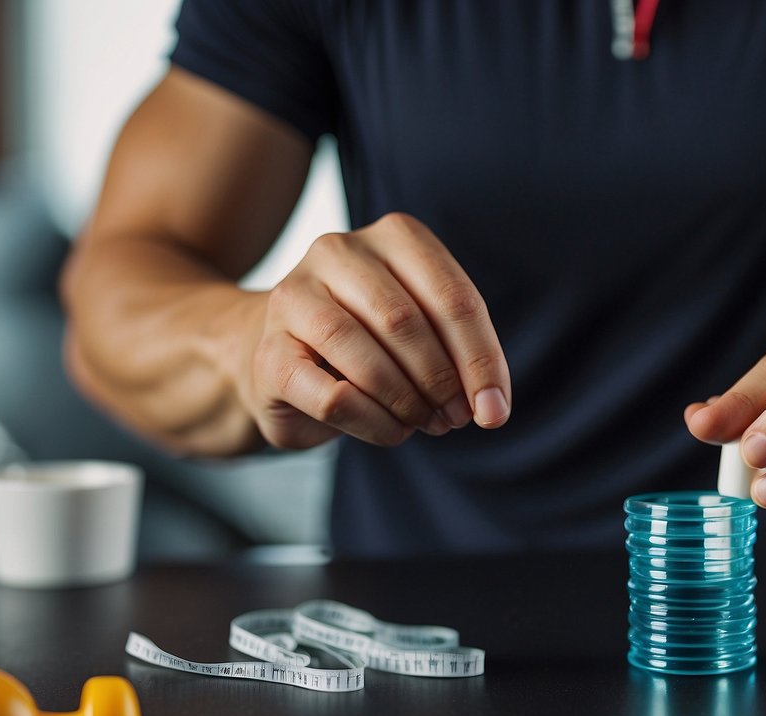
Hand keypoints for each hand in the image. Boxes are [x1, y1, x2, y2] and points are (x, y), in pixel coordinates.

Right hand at [242, 212, 510, 448]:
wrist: (280, 360)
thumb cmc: (370, 345)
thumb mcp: (424, 333)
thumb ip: (460, 356)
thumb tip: (491, 408)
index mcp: (393, 236)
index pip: (453, 297)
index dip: (481, 360)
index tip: (495, 411)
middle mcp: (338, 251)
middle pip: (407, 322)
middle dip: (443, 382)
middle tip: (456, 419)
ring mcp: (294, 297)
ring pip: (367, 357)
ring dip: (407, 403)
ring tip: (424, 423)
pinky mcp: (270, 352)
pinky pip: (334, 396)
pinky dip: (373, 423)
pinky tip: (390, 430)